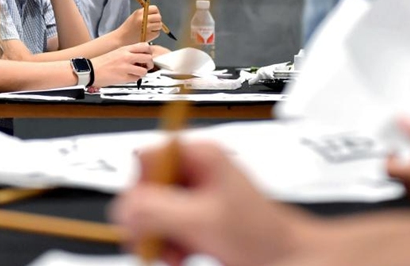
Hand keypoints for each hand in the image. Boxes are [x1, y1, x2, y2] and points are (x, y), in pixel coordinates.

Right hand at [91, 42, 153, 85]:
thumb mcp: (116, 52)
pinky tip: (129, 77)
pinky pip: (136, 79)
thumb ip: (128, 53)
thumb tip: (140, 56)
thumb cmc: (102, 62)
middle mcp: (126, 57)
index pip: (145, 46)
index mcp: (125, 49)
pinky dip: (135, 79)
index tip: (148, 55)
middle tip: (145, 66)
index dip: (149, 52)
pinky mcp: (123, 77)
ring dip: (143, 72)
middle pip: (148, 58)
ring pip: (144, 70)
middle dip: (149, 63)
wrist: (91, 70)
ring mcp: (125, 67)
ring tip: (137, 73)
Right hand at [111, 142, 312, 265]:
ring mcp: (193, 192)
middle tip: (154, 240)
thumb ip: (160, 210)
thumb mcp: (203, 221)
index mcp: (200, 154)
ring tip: (172, 252)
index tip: (141, 215)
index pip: (148, 157)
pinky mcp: (193, 214)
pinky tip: (179, 254)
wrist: (283, 256)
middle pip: (146, 186)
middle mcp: (194, 168)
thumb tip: (126, 206)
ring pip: (151, 209)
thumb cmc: (260, 233)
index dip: (140, 187)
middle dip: (147, 219)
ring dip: (156, 235)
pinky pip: (163, 225)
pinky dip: (166, 243)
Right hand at [115, 6, 162, 44]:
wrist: (122, 38)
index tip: (154, 16)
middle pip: (159, 17)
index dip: (156, 12)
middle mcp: (143, 19)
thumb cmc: (129, 27)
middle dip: (157, 20)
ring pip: (159, 25)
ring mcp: (147, 28)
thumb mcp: (135, 16)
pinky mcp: (149, 36)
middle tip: (153, 24)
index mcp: (140, 12)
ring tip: (150, 29)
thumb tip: (157, 14)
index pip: (155, 9)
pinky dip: (154, 33)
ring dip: (157, 27)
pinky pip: (157, 33)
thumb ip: (145, 13)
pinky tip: (148, 34)